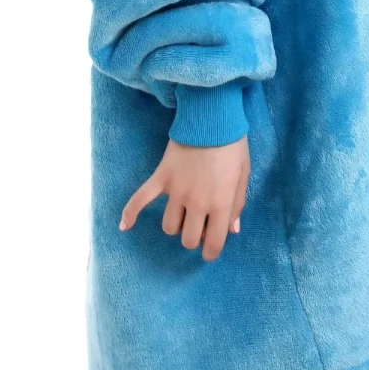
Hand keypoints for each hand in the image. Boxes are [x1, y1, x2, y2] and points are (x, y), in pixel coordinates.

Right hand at [119, 134, 249, 261]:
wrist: (211, 118)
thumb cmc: (233, 146)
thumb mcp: (244, 175)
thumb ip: (238, 204)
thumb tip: (232, 230)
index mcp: (220, 203)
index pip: (213, 243)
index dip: (212, 252)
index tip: (210, 251)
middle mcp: (196, 202)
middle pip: (187, 239)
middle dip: (194, 238)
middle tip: (200, 225)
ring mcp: (176, 191)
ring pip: (168, 226)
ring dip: (176, 224)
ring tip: (183, 213)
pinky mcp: (160, 178)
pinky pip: (140, 199)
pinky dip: (130, 213)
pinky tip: (124, 226)